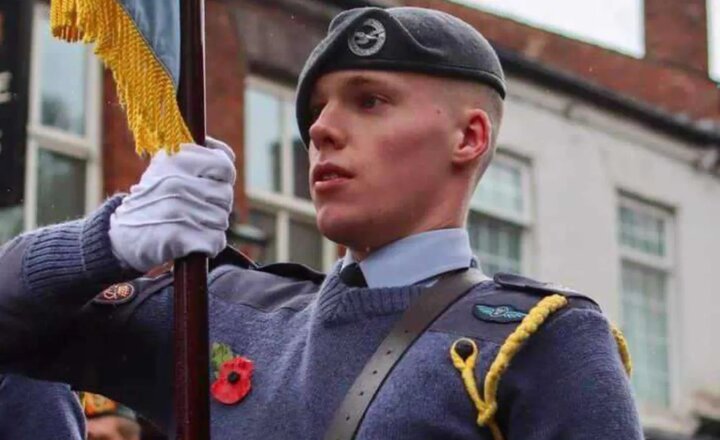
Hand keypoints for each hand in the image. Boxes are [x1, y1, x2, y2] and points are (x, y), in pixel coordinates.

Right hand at [109, 138, 235, 271]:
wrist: (122, 235)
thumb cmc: (153, 199)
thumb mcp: (165, 168)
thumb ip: (195, 158)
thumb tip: (226, 155)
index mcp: (175, 161)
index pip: (224, 165)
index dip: (225, 177)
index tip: (214, 183)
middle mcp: (176, 183)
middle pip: (225, 195)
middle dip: (217, 205)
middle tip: (197, 210)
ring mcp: (177, 209)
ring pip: (221, 219)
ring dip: (211, 226)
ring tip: (191, 225)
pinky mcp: (178, 236)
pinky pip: (215, 240)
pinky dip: (209, 245)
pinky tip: (194, 241)